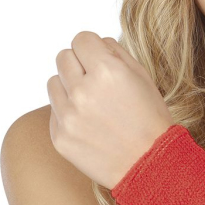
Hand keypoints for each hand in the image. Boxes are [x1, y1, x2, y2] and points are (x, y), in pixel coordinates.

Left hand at [47, 31, 174, 188]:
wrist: (149, 164)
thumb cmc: (151, 120)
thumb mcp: (143, 77)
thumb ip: (116, 53)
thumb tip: (97, 43)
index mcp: (107, 72)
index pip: (81, 39)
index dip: (92, 47)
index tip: (98, 57)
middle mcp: (83, 91)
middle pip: (63, 57)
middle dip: (79, 64)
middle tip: (95, 80)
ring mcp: (68, 116)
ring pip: (54, 82)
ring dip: (69, 87)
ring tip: (91, 102)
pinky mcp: (60, 137)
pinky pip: (54, 110)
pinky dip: (68, 112)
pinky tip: (89, 123)